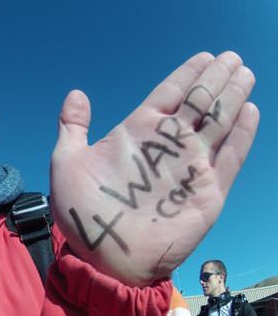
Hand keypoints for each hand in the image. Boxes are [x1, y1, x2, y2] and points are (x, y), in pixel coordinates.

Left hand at [50, 52, 257, 285]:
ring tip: (244, 73)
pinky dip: (240, 136)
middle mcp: (165, 147)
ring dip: (231, 97)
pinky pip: (228, 159)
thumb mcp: (67, 164)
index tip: (204, 56)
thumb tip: (76, 94)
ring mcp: (187, 168)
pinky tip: (248, 111)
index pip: (169, 95)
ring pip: (217, 123)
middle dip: (215, 79)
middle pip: (198, 103)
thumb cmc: (80, 215)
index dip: (187, 74)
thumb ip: (73, 128)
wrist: (101, 259)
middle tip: (232, 58)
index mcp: (136, 134)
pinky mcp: (205, 193)